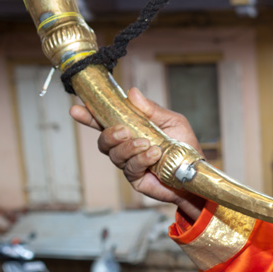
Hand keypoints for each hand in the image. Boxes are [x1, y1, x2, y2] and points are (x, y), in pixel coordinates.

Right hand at [69, 87, 205, 219]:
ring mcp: (129, 162)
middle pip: (103, 140)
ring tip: (146, 143)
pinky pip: (130, 168)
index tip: (77, 108)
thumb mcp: (172, 122)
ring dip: (128, 147)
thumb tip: (132, 93)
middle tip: (123, 130)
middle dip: (108, 133)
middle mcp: (126, 145)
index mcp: (131, 128)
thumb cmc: (185, 146)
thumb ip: (152, 110)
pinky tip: (153, 154)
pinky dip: (140, 159)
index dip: (89, 115)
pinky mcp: (136, 178)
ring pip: (114, 154)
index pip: (104, 120)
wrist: (195, 173)